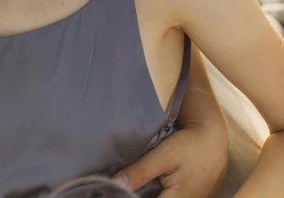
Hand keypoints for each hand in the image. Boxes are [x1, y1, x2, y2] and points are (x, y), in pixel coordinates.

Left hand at [113, 122, 227, 196]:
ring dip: (148, 193)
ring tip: (132, 185)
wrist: (214, 138)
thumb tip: (115, 184)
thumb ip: (140, 171)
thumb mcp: (163, 155)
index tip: (115, 192)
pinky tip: (147, 186)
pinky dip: (156, 192)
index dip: (129, 197)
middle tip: (121, 187)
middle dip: (138, 195)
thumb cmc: (190, 145)